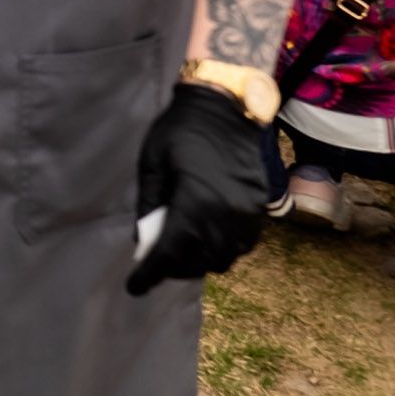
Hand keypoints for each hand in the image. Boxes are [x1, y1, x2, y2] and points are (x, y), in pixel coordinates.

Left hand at [126, 85, 267, 295]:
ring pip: (223, 258)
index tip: (134, 287)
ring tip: (178, 253)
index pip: (170, 252)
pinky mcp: (260, 209)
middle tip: (153, 265)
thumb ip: (148, 206)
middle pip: (198, 261)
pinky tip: (204, 239)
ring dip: (199, 261)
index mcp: (195, 202)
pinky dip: (221, 249)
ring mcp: (247, 214)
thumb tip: (143, 242)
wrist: (227, 108)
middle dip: (173, 268)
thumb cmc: (180, 131)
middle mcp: (226, 214)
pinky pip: (241, 245)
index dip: (150, 274)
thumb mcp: (152, 165)